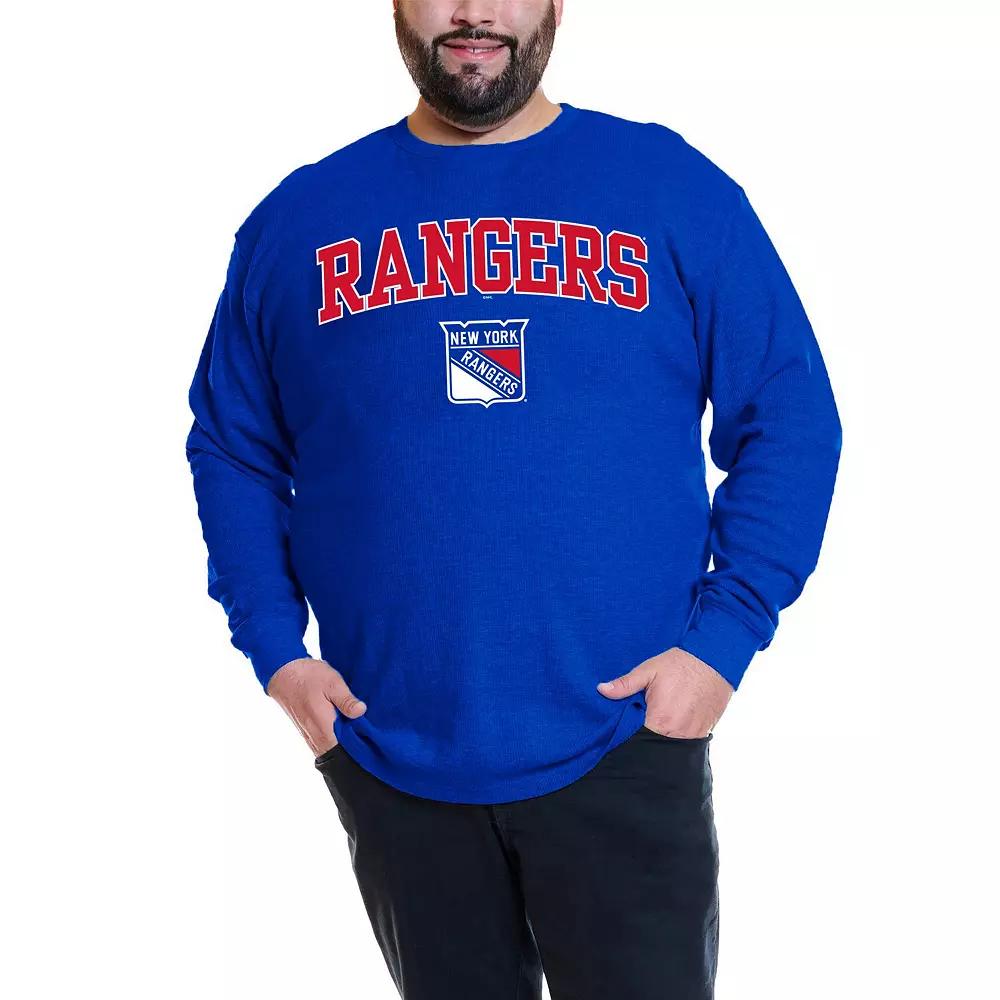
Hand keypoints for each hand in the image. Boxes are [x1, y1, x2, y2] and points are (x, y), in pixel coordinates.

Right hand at [266, 657, 366, 756]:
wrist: (283, 673)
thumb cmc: (308, 677)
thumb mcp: (332, 683)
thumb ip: (347, 700)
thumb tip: (361, 712)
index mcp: (324, 729)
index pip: (345, 752)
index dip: (360, 747)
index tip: (371, 737)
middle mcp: (316, 738)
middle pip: (340, 753)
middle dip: (354, 745)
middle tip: (366, 729)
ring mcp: (310, 736)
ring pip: (332, 748)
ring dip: (344, 741)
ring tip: (356, 726)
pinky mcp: (308, 731)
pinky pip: (324, 742)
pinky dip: (335, 737)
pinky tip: (343, 723)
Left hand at [597, 648, 732, 738]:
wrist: (715, 659)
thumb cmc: (680, 664)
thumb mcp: (649, 670)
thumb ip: (625, 684)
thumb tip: (601, 690)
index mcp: (660, 720)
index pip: (637, 738)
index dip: (629, 733)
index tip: (625, 726)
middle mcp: (677, 732)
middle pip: (654, 743)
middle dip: (646, 735)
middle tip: (644, 719)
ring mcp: (693, 735)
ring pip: (670, 744)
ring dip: (663, 735)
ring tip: (660, 719)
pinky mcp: (705, 731)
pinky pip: (687, 741)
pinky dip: (678, 734)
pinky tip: (675, 719)